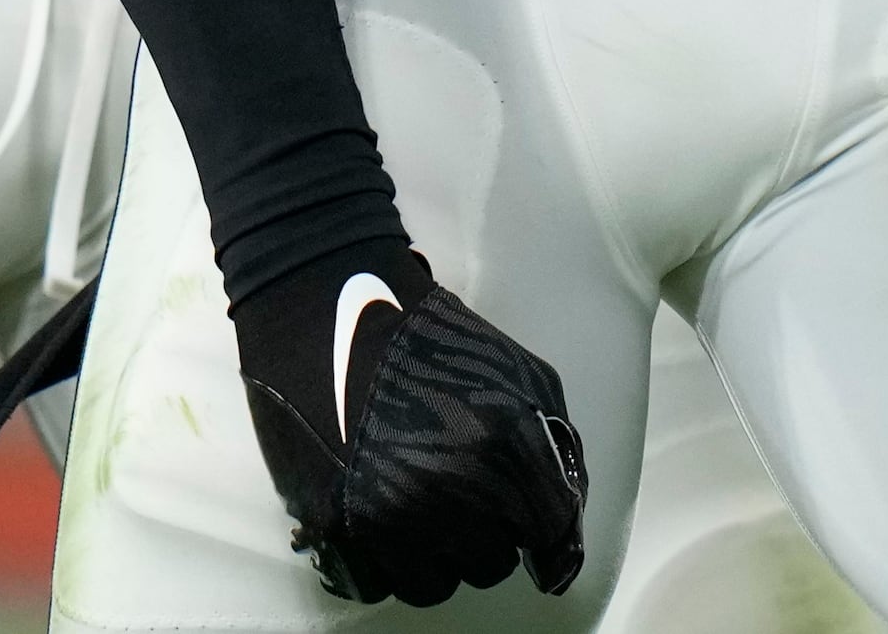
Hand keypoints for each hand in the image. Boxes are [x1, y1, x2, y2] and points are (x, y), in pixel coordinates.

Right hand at [233, 250, 587, 603]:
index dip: (544, 535)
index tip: (530, 533)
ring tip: (417, 500)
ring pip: (434, 583)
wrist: (324, 304)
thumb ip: (554, 452)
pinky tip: (378, 513)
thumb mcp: (519, 372)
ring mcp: (390, 513)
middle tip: (458, 489)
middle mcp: (452, 490)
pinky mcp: (335, 525)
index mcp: (506, 447)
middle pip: (490, 565)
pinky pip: (377, 582)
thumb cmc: (428, 334)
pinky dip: (381, 560)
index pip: (550, 536)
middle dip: (482, 533)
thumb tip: (562, 529)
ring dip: (432, 554)